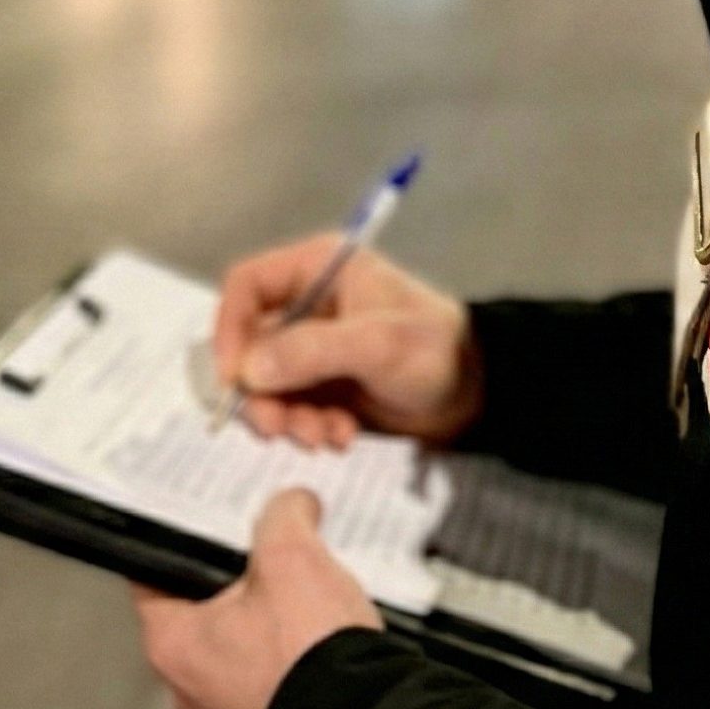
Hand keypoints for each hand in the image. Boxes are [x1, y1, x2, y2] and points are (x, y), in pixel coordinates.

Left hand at [132, 490, 383, 708]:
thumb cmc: (310, 657)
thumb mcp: (292, 556)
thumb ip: (282, 515)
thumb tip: (292, 505)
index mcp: (175, 645)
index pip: (153, 573)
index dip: (182, 537)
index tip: (202, 519)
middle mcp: (192, 685)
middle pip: (204, 606)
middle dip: (239, 574)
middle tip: (270, 549)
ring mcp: (230, 706)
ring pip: (243, 639)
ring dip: (273, 613)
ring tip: (308, 590)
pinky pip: (274, 668)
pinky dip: (295, 646)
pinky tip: (325, 628)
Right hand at [212, 236, 482, 447]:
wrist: (478, 394)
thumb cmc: (435, 349)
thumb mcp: (377, 343)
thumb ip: (312, 351)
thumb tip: (248, 370)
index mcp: (317, 270)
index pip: (246, 286)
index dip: (230, 329)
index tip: (236, 379)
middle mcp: (307, 306)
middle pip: (250, 346)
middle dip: (263, 393)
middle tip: (278, 428)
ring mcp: (313, 350)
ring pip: (267, 385)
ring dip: (287, 418)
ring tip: (324, 437)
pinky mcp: (324, 387)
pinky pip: (291, 409)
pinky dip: (308, 428)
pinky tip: (341, 438)